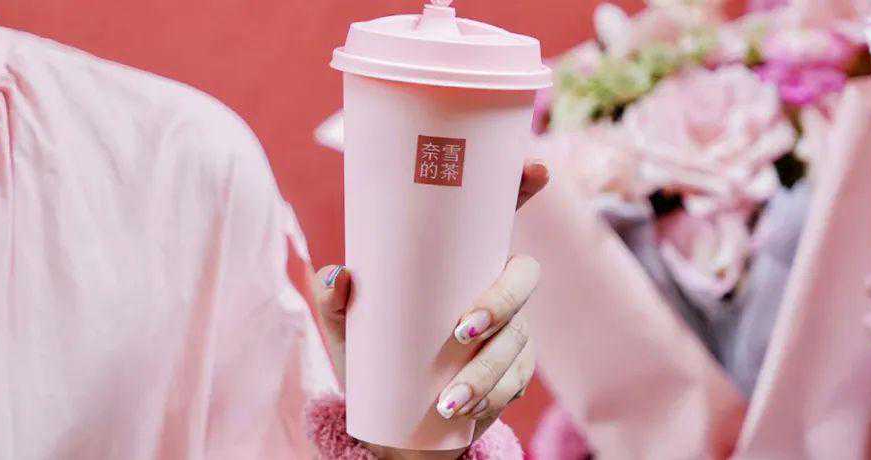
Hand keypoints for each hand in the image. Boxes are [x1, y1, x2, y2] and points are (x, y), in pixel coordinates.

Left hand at [311, 159, 548, 458]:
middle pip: (523, 276)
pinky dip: (493, 395)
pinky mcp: (514, 372)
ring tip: (449, 399)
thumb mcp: (345, 325)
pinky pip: (517, 379)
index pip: (497, 215)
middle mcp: (494, 286)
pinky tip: (468, 410)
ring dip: (487, 369)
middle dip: (501, 302)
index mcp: (459, 260)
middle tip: (463, 330)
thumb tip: (340, 275)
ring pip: (519, 337)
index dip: (522, 187)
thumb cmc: (371, 354)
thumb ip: (332, 297)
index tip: (538, 170)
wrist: (392, 421)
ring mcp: (511, 330)